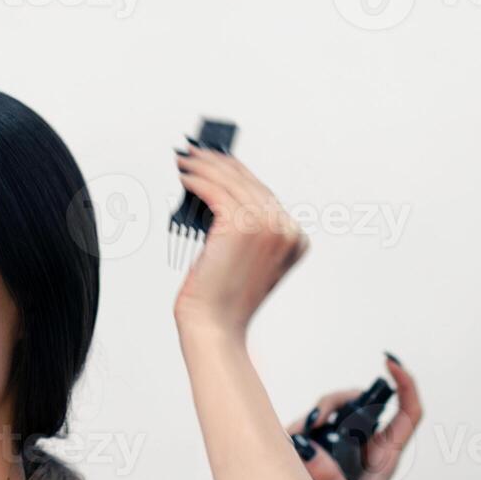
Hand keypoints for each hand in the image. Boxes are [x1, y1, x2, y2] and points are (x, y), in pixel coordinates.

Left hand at [172, 146, 309, 337]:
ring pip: (230, 181)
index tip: (218, 160)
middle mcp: (287, 229)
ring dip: (204, 166)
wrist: (215, 327)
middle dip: (219, 162)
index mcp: (295, 239)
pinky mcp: (241, 224)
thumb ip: (243, 226)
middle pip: (249, 181)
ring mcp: (267, 225)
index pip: (264, 193)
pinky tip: (185, 176)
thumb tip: (215, 187)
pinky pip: (215, 189)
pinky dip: (197, 178)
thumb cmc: (223, 300)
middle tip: (197, 152)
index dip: (238, 172)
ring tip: (186, 160)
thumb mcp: (243, 257)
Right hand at [284, 354, 423, 479]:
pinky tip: (286, 446)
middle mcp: (365, 450)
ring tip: (295, 439)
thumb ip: (328, 478)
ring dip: (311, 420)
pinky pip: (309, 434)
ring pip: (330, 417)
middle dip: (336, 401)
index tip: (388, 362)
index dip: (404, 384)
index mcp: (384, 459)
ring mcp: (341, 453)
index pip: (407, 414)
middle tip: (317, 418)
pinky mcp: (319, 458)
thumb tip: (307, 446)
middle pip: (359, 405)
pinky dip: (296, 434)